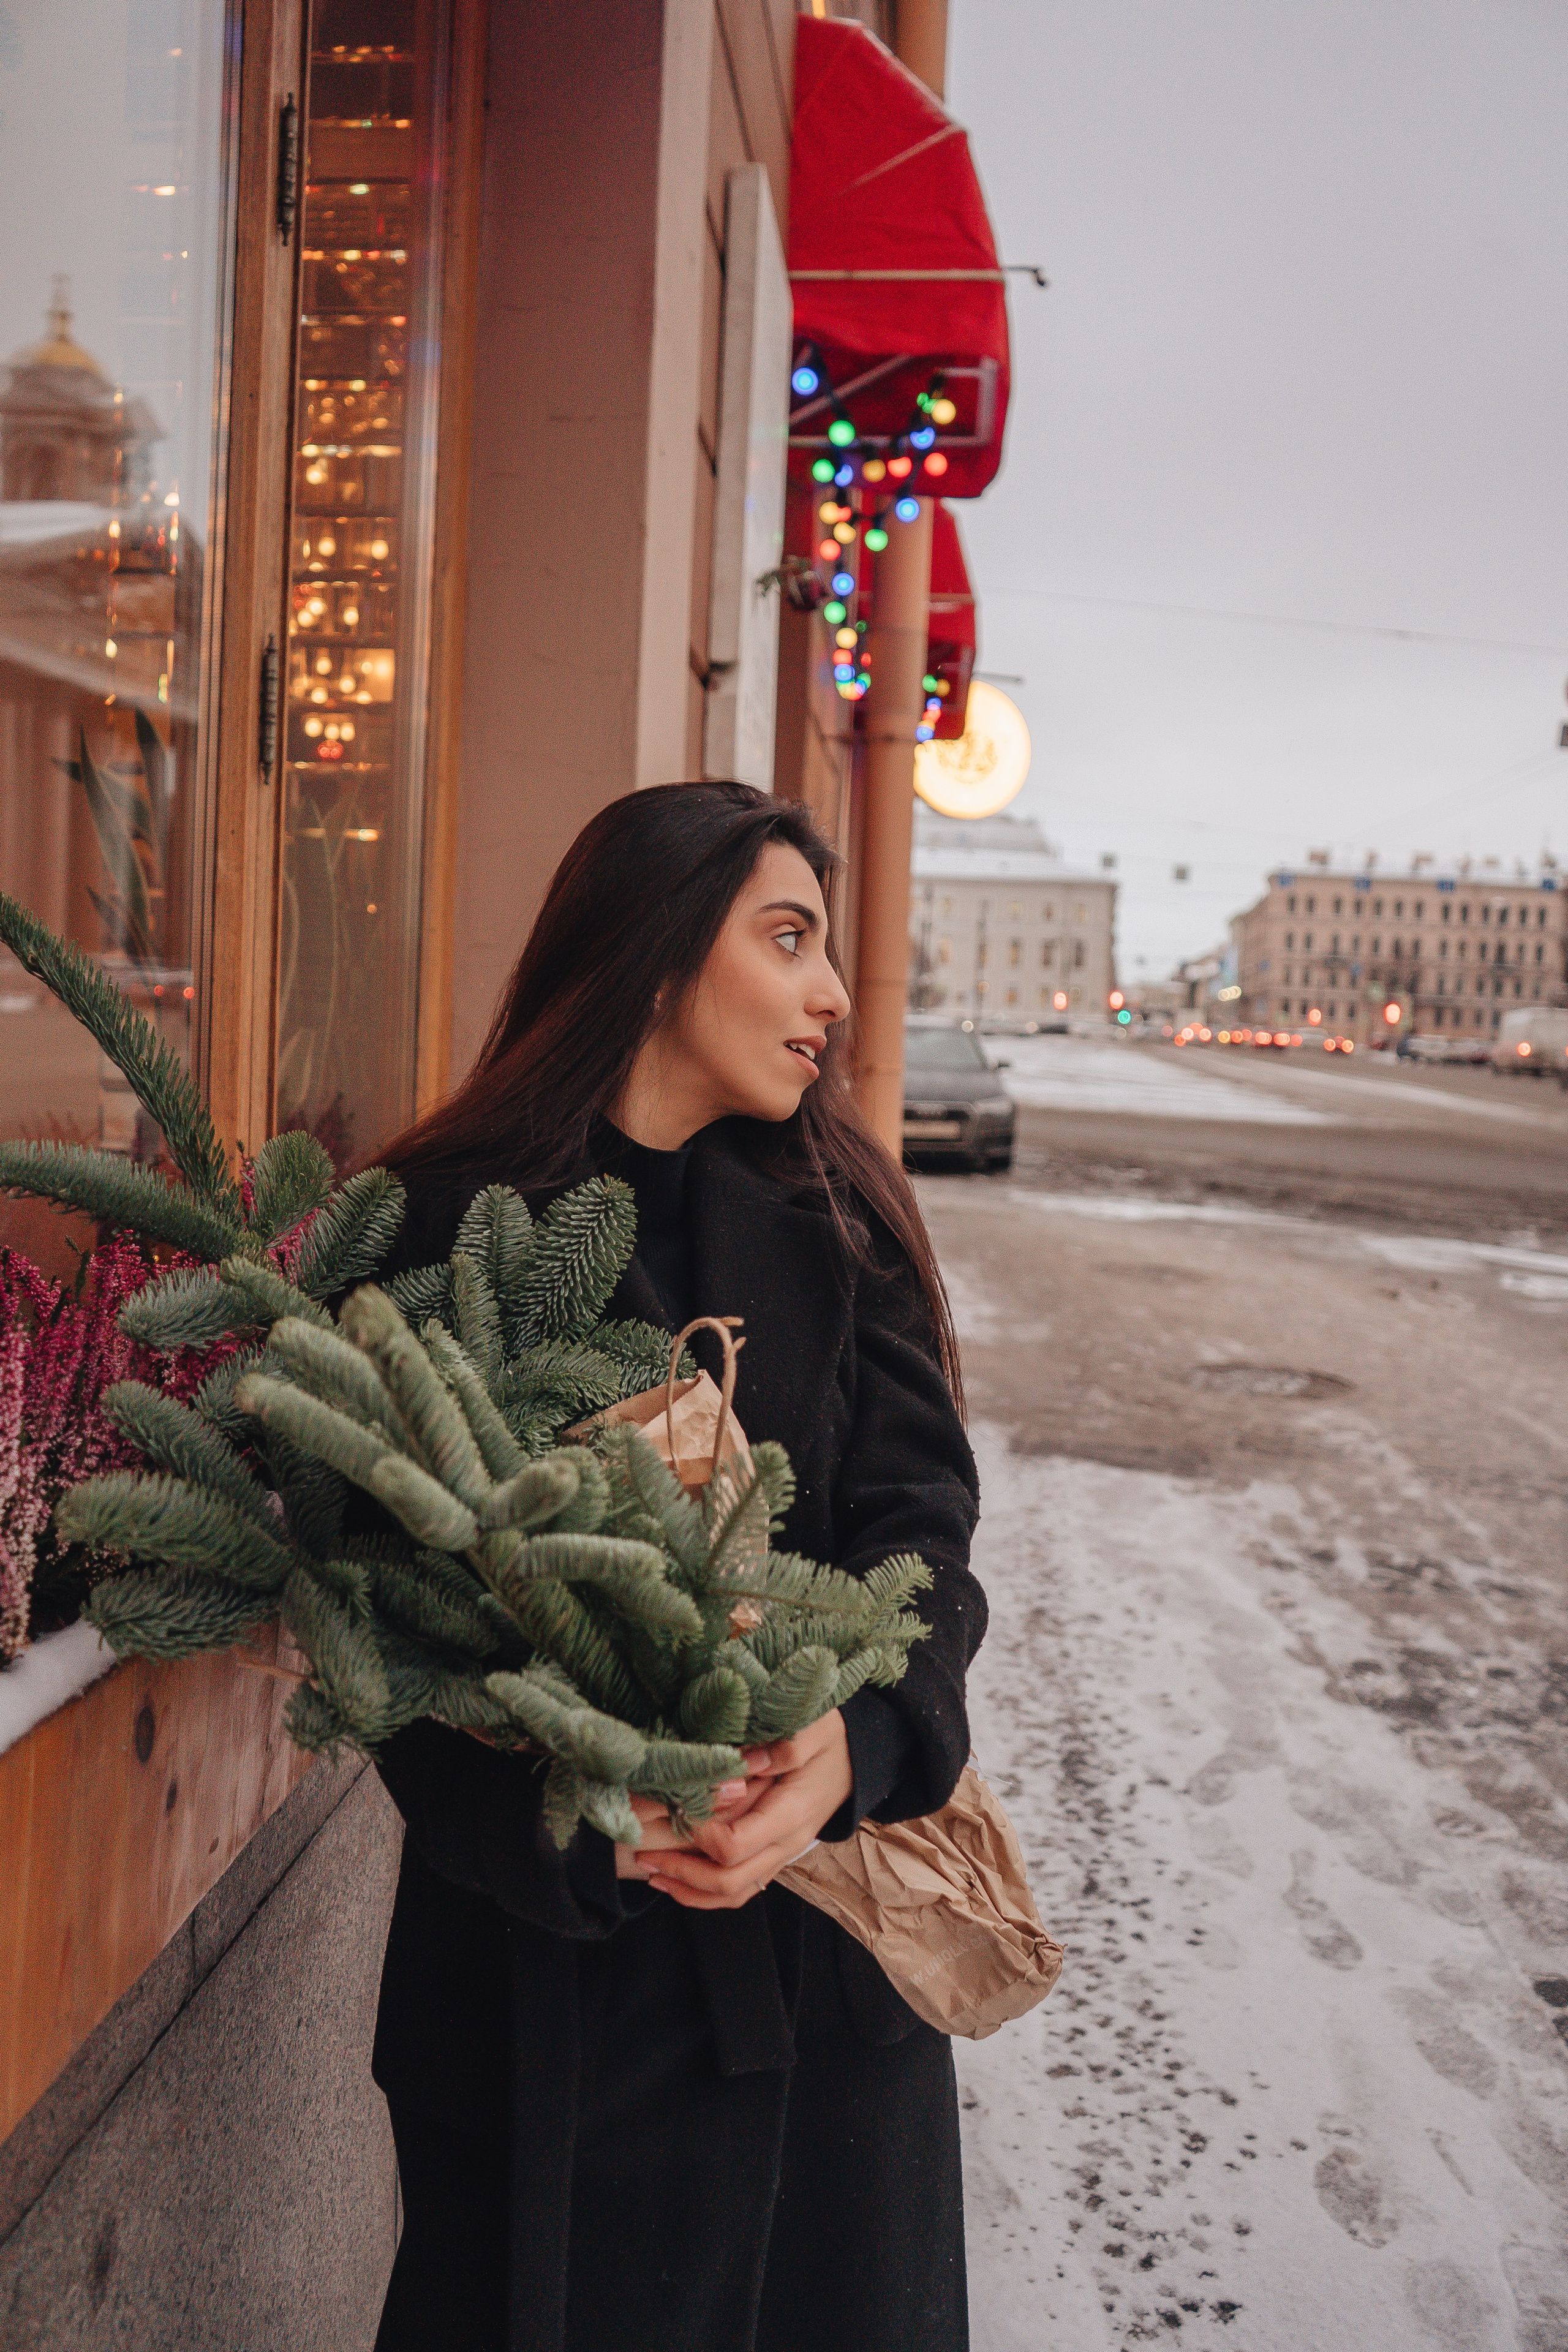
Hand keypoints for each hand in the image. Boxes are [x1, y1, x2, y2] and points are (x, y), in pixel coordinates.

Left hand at [615, 1710, 852, 1909]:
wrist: (858, 1759)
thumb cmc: (833, 1739)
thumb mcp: (817, 1727)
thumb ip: (786, 1745)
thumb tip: (746, 1760)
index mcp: (790, 1815)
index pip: (735, 1844)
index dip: (700, 1833)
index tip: (677, 1808)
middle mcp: (785, 1845)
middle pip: (728, 1881)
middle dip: (681, 1872)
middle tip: (644, 1853)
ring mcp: (779, 1855)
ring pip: (732, 1893)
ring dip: (688, 1888)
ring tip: (652, 1871)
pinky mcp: (772, 1854)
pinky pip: (739, 1887)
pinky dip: (704, 1890)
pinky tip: (675, 1877)